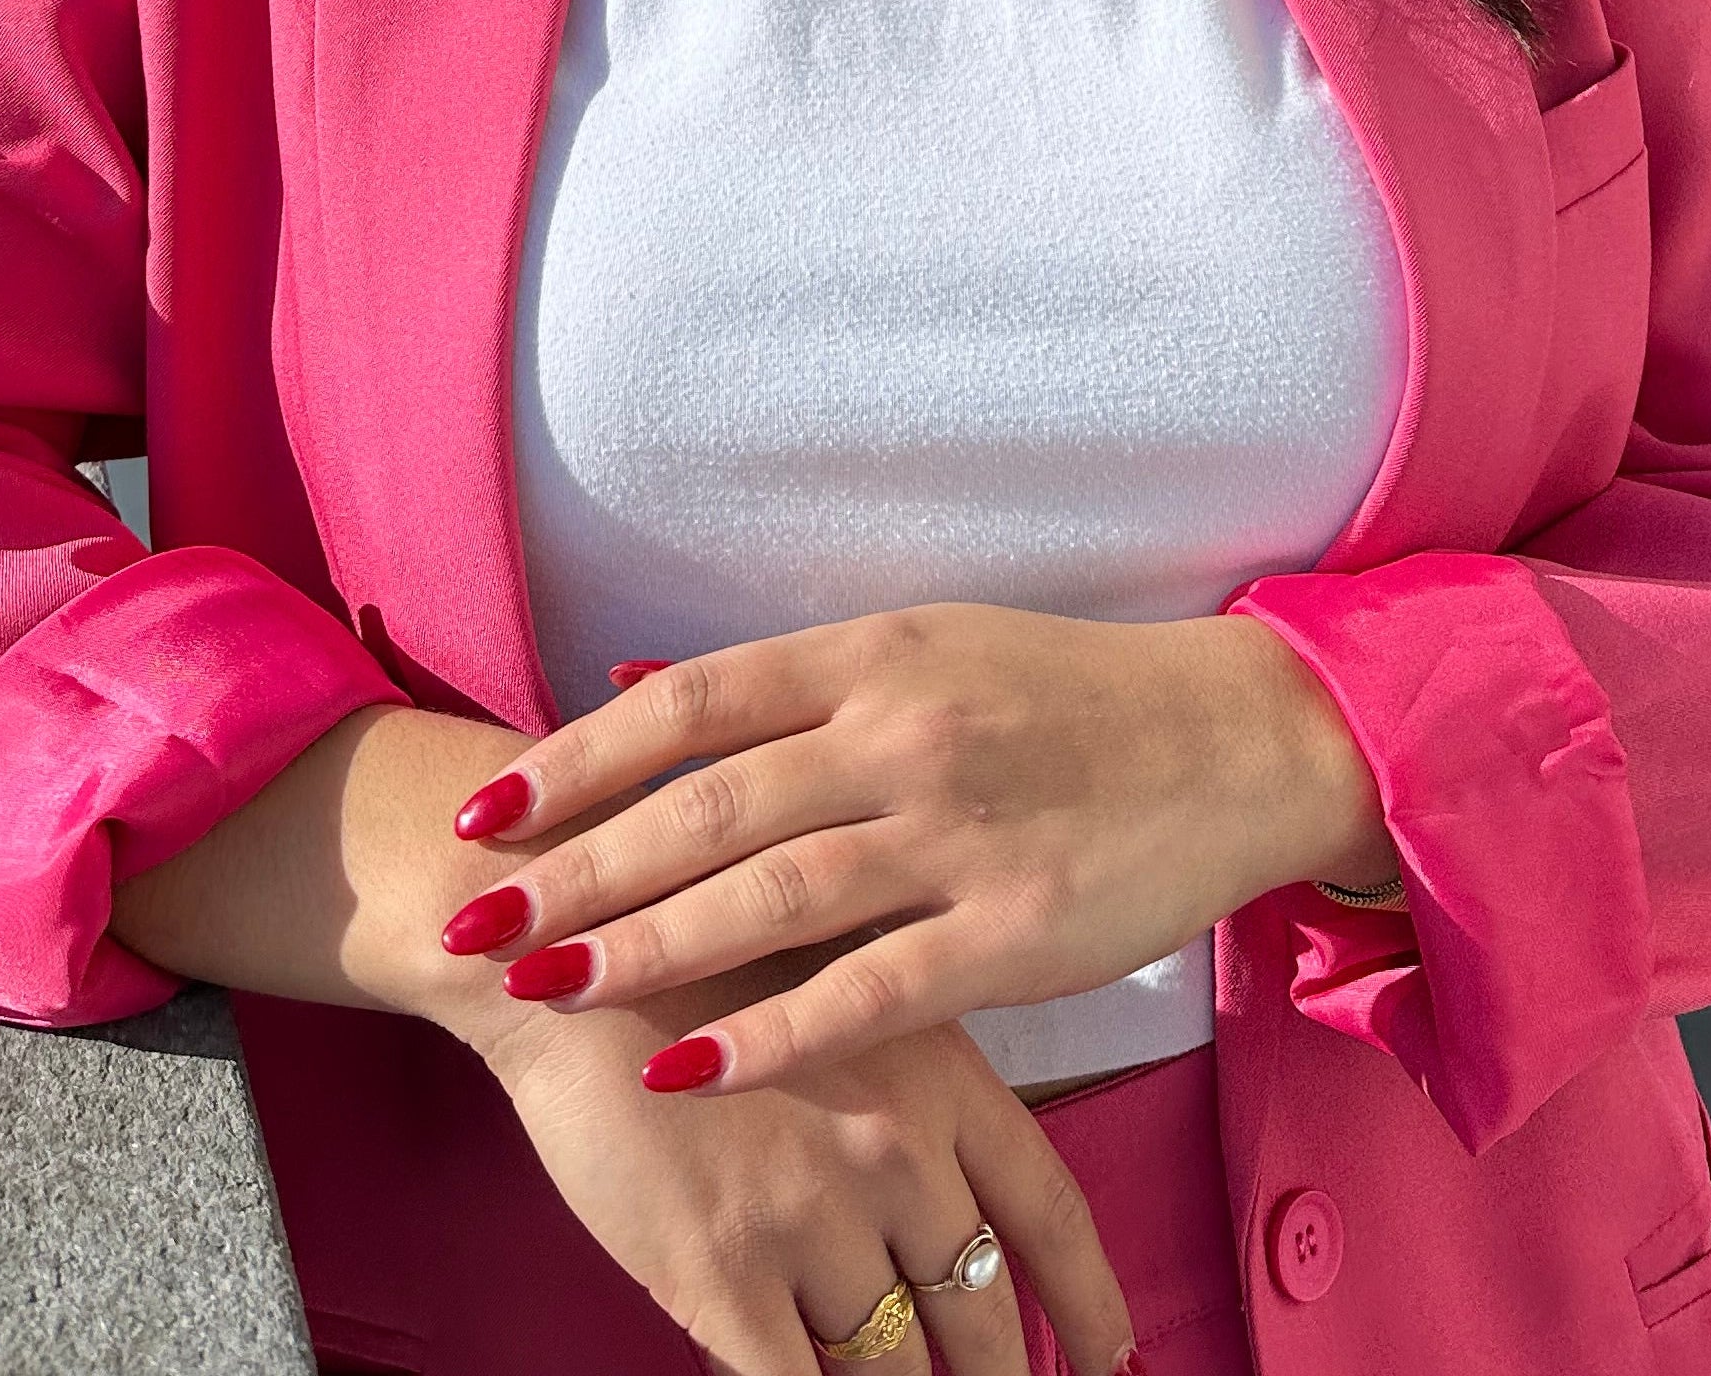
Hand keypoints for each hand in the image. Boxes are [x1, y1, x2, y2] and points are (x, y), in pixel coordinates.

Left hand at [438, 604, 1390, 1091]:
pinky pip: (870, 991)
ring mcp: (960, 831)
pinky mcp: (1015, 931)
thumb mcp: (925, 645)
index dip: (577, 757)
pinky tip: (687, 1066)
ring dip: (644, 944)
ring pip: (769, 893)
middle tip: (474, 918)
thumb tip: (633, 685)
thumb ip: (787, 681)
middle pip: (705, 802)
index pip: (688, 702)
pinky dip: (770, 1032)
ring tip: (545, 984)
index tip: (486, 808)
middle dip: (577, 866)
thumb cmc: (1067, 693)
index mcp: (873, 654)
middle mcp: (903, 733)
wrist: (1236, 738)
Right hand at [474, 964, 1137, 1375]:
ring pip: (892, 1366)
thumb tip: (949, 1180)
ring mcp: (812, 1220)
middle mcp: (898, 1154)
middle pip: (983, 1311)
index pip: (1048, 1214)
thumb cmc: (696, 943)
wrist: (566, 938)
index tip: (1117, 1359)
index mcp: (942, 1076)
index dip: (1091, 1301)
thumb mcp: (845, 975)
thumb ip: (909, 1076)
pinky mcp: (721, 1274)